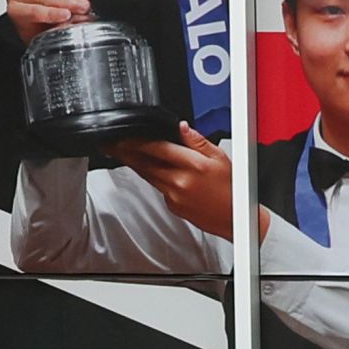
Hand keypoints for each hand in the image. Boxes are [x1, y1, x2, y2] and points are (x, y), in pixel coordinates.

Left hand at [113, 127, 237, 241]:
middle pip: (144, 163)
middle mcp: (180, 181)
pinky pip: (158, 188)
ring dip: (134, 164)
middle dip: (125, 152)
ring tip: (122, 154)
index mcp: (192, 165)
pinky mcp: (173, 206)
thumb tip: (182, 127)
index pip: (156, 148)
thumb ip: (197, 141)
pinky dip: (154, 178)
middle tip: (110, 145)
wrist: (237, 220)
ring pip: (148, 175)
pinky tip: (154, 171)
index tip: (122, 136)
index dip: (135, 141)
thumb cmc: (234, 190)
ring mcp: (174, 196)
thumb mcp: (220, 158)